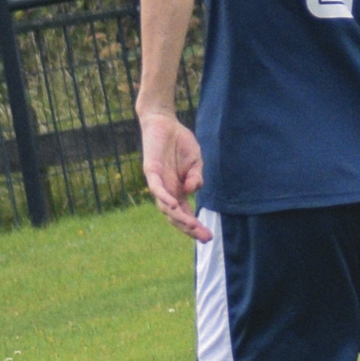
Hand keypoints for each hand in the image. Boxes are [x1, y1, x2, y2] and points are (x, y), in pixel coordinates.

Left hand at [140, 108, 210, 241]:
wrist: (164, 122)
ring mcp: (158, 182)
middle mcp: (166, 190)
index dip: (194, 226)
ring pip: (165, 206)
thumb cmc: (179, 144)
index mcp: (177, 189)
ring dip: (178, 217)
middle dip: (189, 228)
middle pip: (174, 216)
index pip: (184, 213)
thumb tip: (194, 190)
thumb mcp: (196, 162)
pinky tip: (174, 205)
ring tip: (192, 225)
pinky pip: (156, 188)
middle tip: (204, 238)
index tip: (208, 236)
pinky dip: (165, 198)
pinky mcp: (151, 171)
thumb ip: (196, 177)